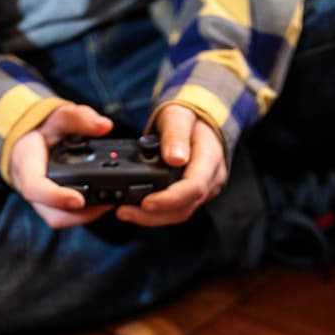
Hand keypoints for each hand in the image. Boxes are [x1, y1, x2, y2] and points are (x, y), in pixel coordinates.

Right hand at [9, 104, 112, 228]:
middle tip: (110, 200)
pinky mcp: (50, 207)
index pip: (35, 187)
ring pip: (60, 219)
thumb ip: (79, 118)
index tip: (79, 200)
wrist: (27, 143)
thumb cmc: (41, 132)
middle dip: (82, 213)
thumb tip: (104, 126)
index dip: (56, 197)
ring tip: (110, 201)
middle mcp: (30, 188)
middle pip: (52, 213)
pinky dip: (85, 214)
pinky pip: (65, 217)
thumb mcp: (57, 116)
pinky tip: (102, 202)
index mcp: (27, 164)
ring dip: (86, 215)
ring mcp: (40, 201)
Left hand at [116, 104, 226, 227]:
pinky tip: (135, 208)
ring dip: (151, 218)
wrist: (198, 123)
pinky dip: (155, 213)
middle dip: (153, 215)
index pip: (194, 188)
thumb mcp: (179, 116)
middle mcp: (211, 179)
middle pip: (184, 207)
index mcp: (210, 158)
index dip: (169, 199)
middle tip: (124, 211)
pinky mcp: (192, 195)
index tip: (145, 202)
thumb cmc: (189, 118)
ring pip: (179, 213)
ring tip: (124, 212)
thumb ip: (176, 134)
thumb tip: (175, 158)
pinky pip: (175, 210)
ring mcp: (204, 189)